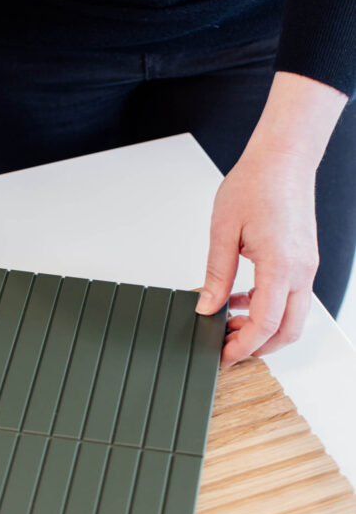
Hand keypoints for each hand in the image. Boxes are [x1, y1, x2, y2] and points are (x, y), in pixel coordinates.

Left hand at [195, 71, 346, 366]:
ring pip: (292, 317)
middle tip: (227, 348)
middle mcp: (301, 271)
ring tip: (230, 323)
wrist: (284, 158)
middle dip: (258, 347)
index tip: (222, 355)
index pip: (265, 324)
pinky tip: (242, 299)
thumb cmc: (256, 183)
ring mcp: (306, 267)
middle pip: (287, 331)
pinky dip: (269, 307)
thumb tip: (207, 306)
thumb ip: (216, 275)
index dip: (243, 346)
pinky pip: (291, 297)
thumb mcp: (223, 231)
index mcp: (280, 266)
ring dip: (263, 328)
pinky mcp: (304, 261)